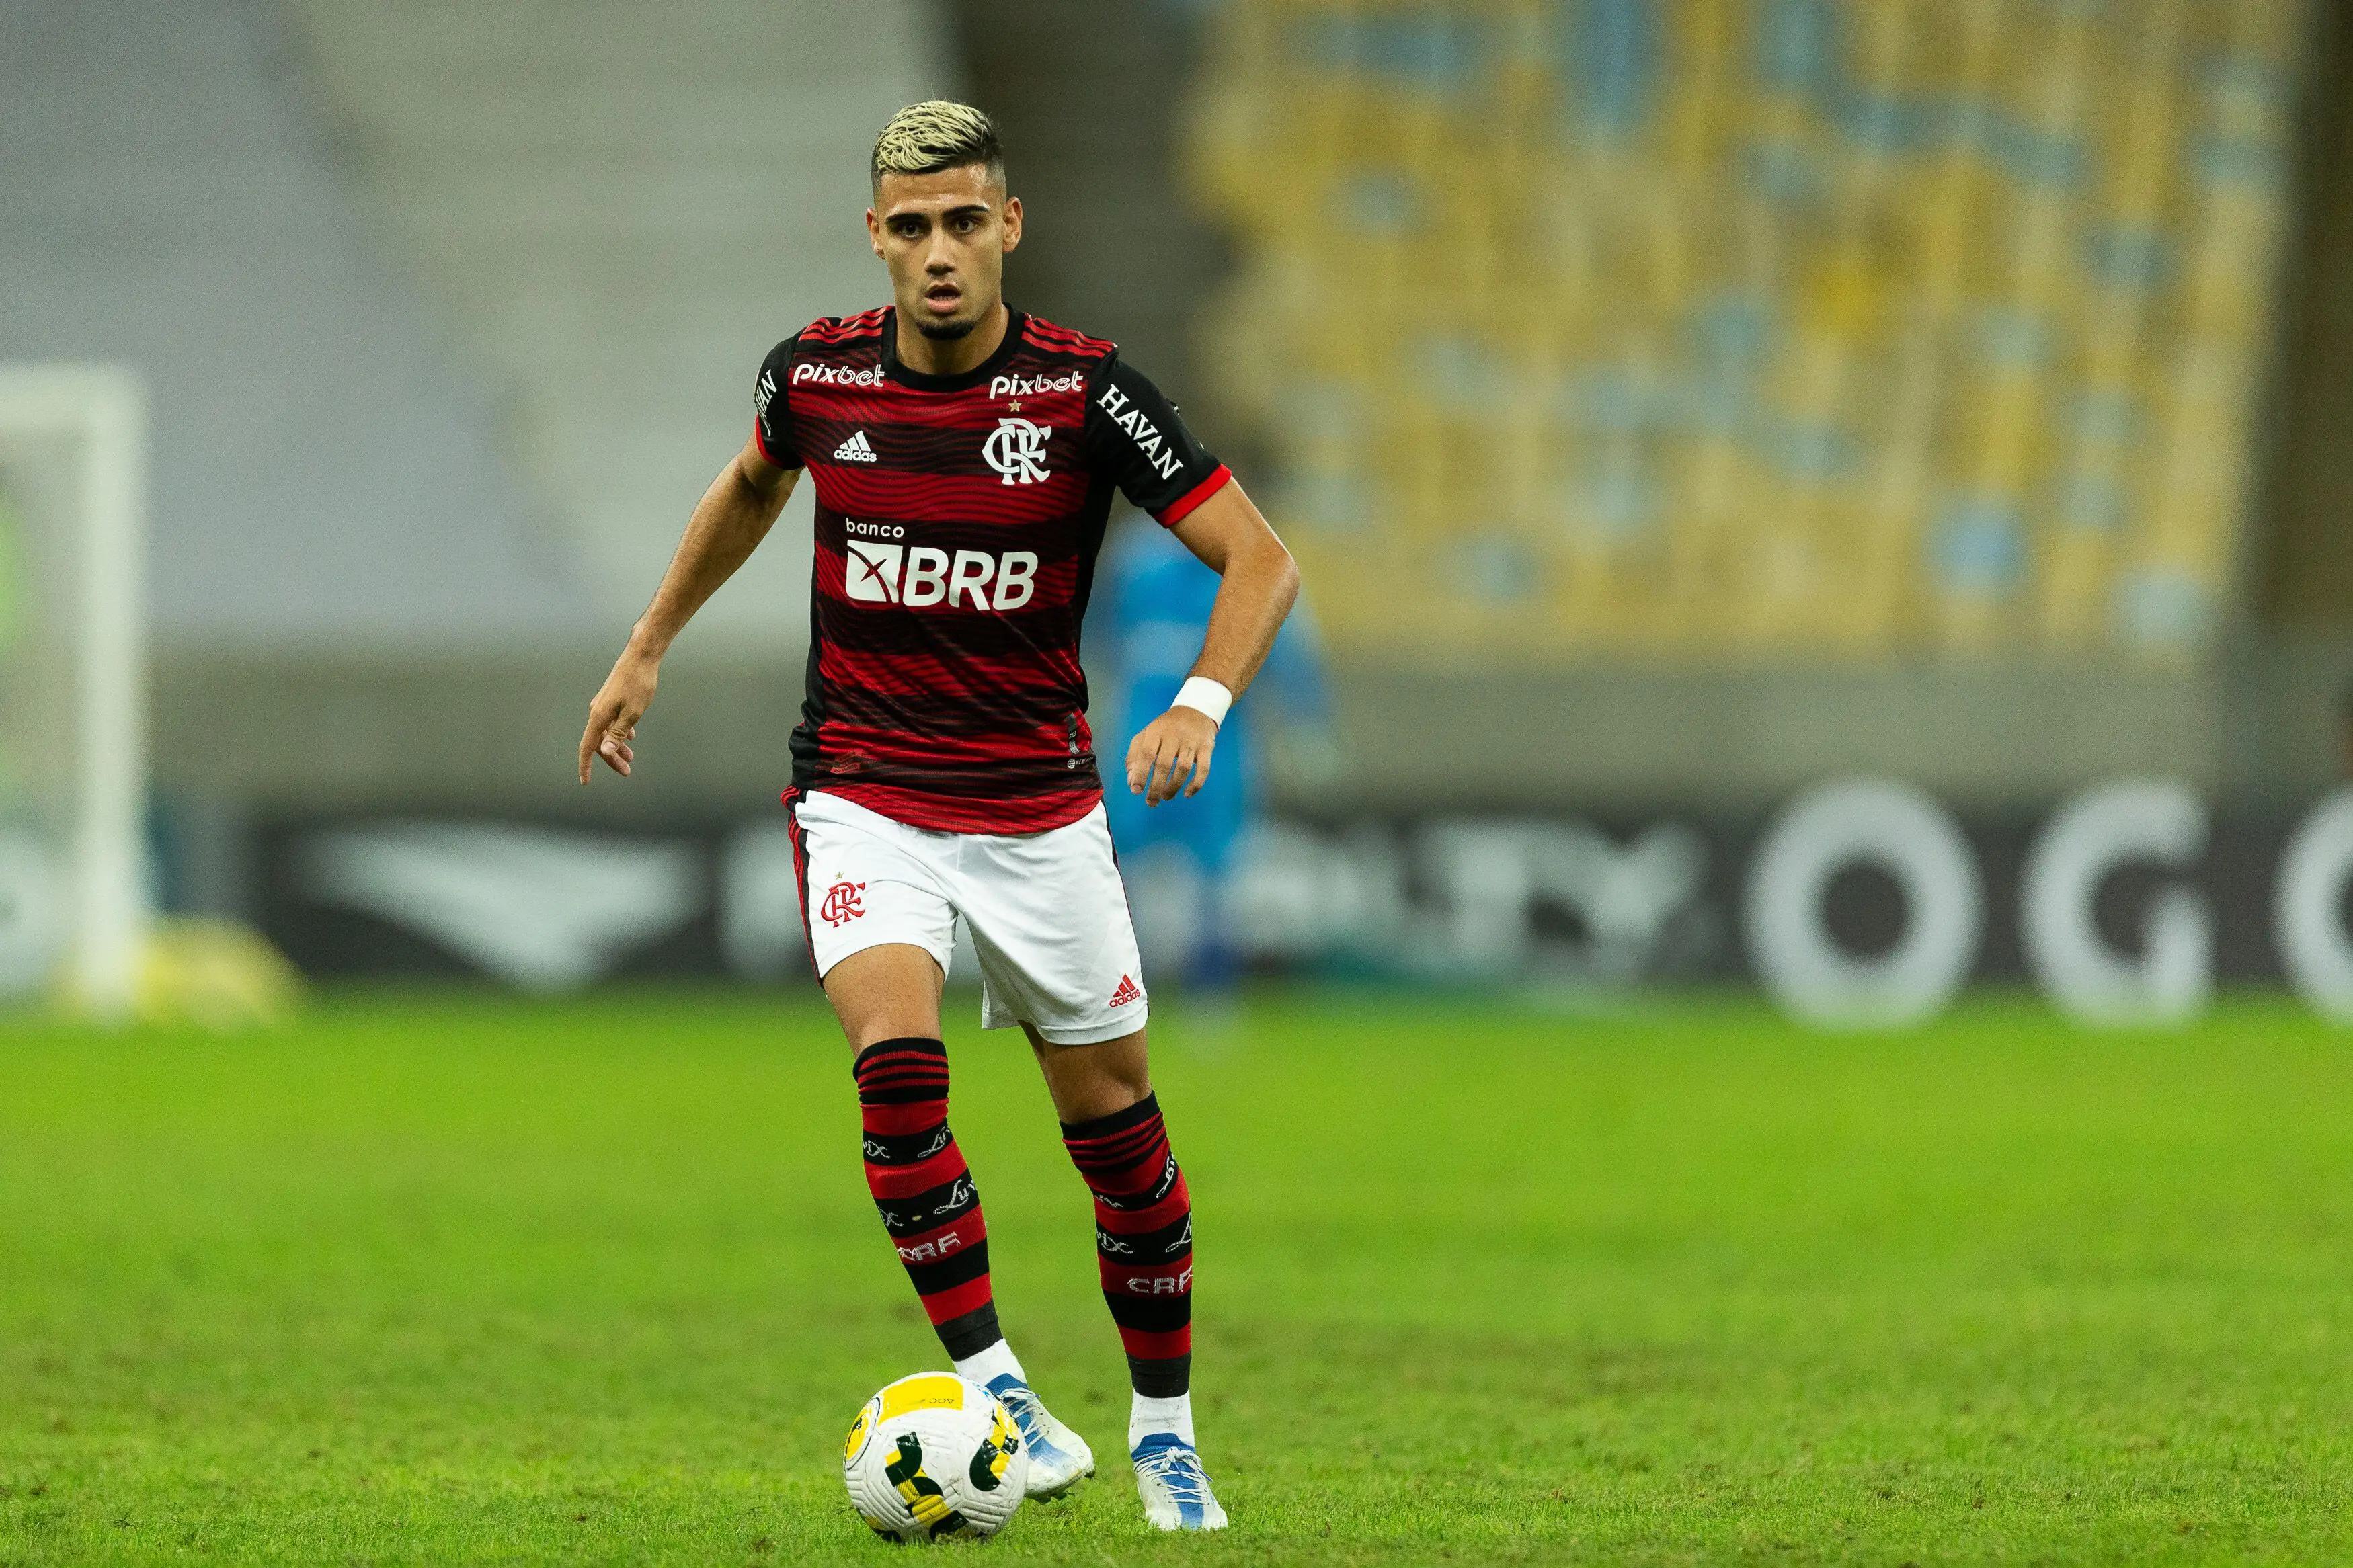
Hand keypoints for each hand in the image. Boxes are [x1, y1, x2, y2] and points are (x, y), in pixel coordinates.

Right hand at [579, 648, 658, 782]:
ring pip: (606, 732)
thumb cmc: (639, 684)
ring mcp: (603, 705)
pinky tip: (631, 738)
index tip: (585, 782)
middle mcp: (596, 711)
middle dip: (611, 758)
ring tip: (631, 758)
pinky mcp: (610, 699)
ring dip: (617, 746)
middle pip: (599, 742)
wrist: (641, 657)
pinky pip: (611, 721)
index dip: (585, 766)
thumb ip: (618, 733)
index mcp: (599, 717)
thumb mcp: (633, 713)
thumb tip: (604, 751)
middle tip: (627, 771)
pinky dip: (620, 732)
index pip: (587, 747)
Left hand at [1125, 706, 1217, 806]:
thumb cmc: (1165, 728)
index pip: (1146, 754)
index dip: (1140, 773)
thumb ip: (1134, 756)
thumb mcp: (1146, 735)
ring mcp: (1192, 741)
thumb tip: (1132, 782)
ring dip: (1173, 787)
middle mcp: (1174, 735)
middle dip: (1156, 787)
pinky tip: (1187, 794)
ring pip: (1183, 769)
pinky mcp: (1206, 748)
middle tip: (1151, 802)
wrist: (1195, 711)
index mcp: (1156, 731)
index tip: (1136, 790)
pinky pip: (1203, 769)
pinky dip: (1196, 784)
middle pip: (1164, 764)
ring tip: (1165, 797)